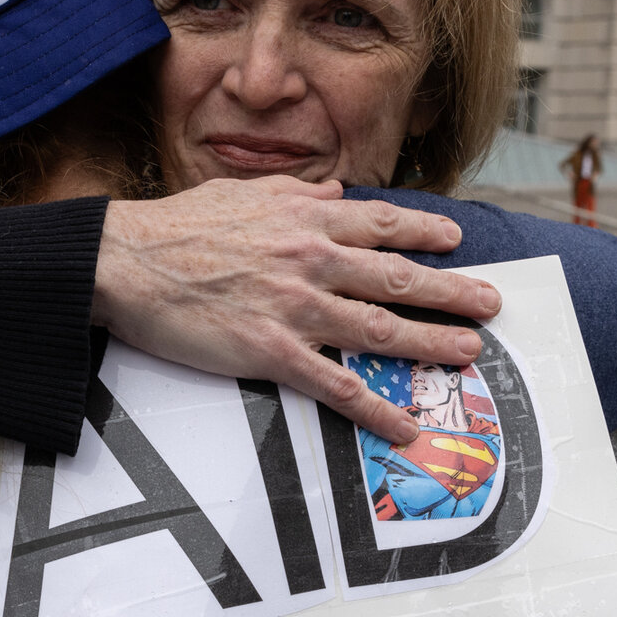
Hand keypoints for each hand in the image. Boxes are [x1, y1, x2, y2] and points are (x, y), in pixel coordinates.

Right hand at [92, 177, 502, 442]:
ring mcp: (295, 308)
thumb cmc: (175, 227)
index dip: (426, 231)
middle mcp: (311, 259)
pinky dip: (376, 409)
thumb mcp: (239, 191)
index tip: (456, 241)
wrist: (125, 261)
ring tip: (468, 354)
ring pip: (381, 329)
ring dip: (432, 344)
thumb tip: (334, 191)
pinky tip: (404, 425)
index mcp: (304, 217)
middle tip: (490, 302)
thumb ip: (294, 191)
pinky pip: (337, 386)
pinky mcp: (272, 352)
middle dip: (452, 291)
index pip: (381, 223)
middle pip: (398, 277)